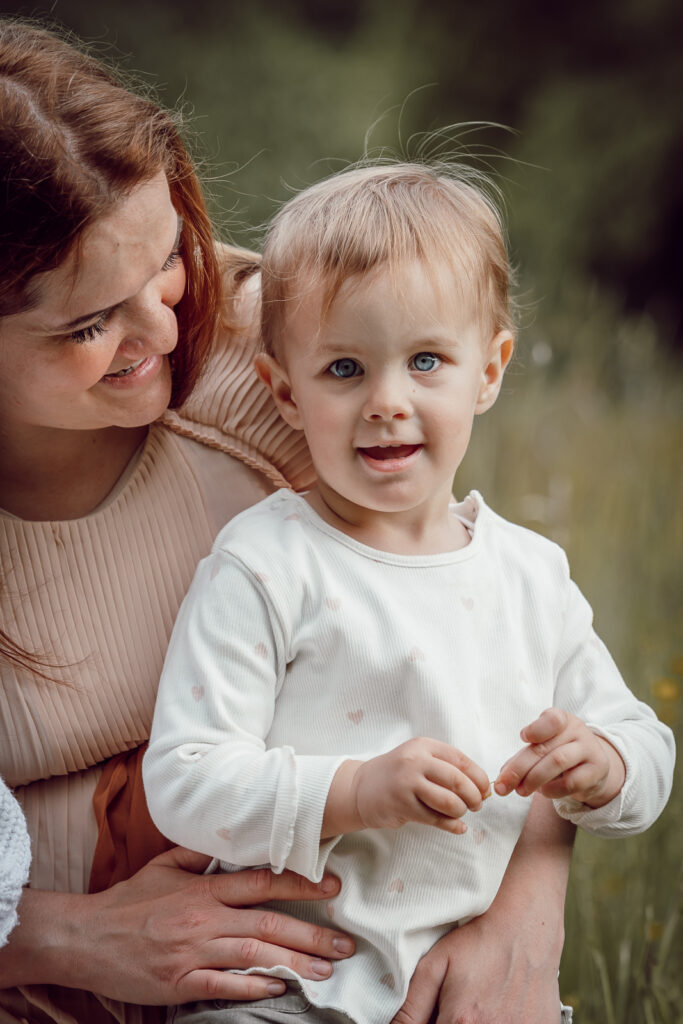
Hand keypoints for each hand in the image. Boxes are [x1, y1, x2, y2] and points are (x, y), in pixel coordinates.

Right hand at [1, 846, 353, 1002]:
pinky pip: (224, 985)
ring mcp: (193, 952)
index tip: (332, 888)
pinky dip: (254, 987)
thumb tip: (233, 843)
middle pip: (268, 924)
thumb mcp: (164, 866)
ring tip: (326, 970)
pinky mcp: (180, 981)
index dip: (301, 884)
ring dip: (295, 963)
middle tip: (345, 942)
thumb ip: (200, 854)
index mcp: (203, 888)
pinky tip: (280, 988)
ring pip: (254, 956)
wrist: (86, 937)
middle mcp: (204, 918)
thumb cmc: (128, 901)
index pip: (262, 882)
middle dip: (312, 933)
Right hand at [325, 738, 489, 836]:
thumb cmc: (398, 774)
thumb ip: (446, 767)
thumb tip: (483, 787)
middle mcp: (415, 760)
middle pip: (458, 781)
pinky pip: (436, 819)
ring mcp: (407, 783)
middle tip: (477, 805)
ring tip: (460, 814)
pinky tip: (457, 827)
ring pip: (449, 802)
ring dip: (461, 812)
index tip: (485, 790)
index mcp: (423, 745)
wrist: (361, 788)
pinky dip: (452, 826)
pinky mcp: (402, 805)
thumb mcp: (419, 759)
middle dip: (474, 797)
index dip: (479, 777)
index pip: (461, 760)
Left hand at [392, 795, 571, 1023]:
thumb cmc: (480, 941)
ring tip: (482, 1001)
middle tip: (461, 1002)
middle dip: (452, 1021)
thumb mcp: (435, 965)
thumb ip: (412, 1007)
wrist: (527, 924)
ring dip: (479, 1020)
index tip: (437, 1012)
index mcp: (461, 1023)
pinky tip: (504, 1004)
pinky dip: (506, 1020)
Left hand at [494, 707, 625, 807]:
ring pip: (558, 762)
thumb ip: (523, 758)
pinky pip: (571, 782)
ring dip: (534, 779)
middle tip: (503, 785)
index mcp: (562, 720)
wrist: (593, 768)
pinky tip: (543, 792)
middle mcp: (577, 731)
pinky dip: (552, 790)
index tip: (522, 738)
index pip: (552, 719)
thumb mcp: (543, 748)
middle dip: (519, 768)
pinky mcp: (596, 771)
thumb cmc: (560, 753)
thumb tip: (503, 774)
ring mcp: (589, 750)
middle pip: (545, 747)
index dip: (536, 728)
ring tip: (521, 791)